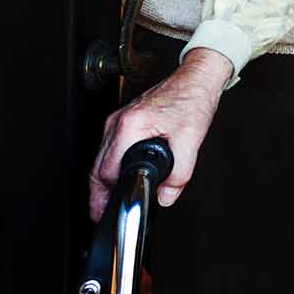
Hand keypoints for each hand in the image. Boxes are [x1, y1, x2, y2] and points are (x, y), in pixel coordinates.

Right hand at [87, 48, 232, 219]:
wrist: (195, 80)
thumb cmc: (192, 101)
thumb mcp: (191, 141)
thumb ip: (179, 174)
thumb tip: (165, 196)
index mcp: (130, 126)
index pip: (106, 171)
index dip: (106, 195)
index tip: (104, 211)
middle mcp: (118, 122)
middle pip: (98, 167)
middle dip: (98, 193)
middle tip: (100, 213)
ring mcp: (118, 120)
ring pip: (101, 158)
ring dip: (103, 179)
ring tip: (108, 199)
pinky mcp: (123, 119)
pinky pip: (110, 148)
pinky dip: (112, 164)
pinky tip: (118, 175)